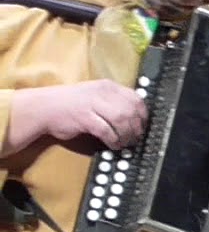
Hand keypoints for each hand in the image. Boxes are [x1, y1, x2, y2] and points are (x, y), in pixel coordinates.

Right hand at [4, 80, 146, 154]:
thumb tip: (135, 118)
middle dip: (137, 127)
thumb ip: (113, 102)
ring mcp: (92, 104)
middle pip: (131, 110)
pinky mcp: (84, 118)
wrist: (43, 108)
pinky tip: (114, 145)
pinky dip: (114, 140)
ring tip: (125, 143)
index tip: (143, 125)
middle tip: (136, 138)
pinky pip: (107, 131)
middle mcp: (102, 93)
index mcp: (107, 86)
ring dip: (127, 135)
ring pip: (122, 120)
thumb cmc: (70, 104)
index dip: (143, 114)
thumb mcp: (95, 96)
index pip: (136, 98)